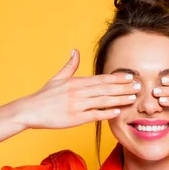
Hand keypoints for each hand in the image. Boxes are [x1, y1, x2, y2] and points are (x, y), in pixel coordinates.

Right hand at [15, 50, 140, 129]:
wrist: (29, 111)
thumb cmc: (44, 96)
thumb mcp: (57, 78)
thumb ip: (69, 66)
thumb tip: (75, 51)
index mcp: (76, 82)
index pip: (101, 79)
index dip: (117, 78)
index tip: (130, 77)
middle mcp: (78, 92)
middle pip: (105, 89)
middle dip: (123, 88)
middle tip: (139, 87)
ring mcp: (76, 106)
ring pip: (102, 101)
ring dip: (119, 99)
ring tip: (133, 99)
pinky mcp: (74, 119)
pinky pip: (93, 115)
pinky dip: (106, 114)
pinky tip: (117, 112)